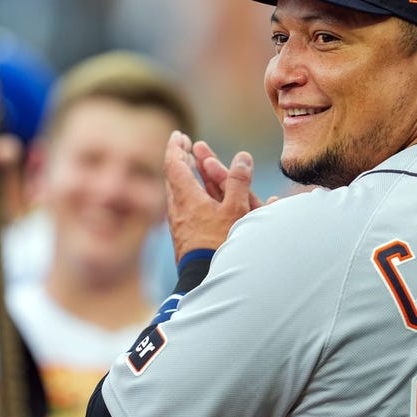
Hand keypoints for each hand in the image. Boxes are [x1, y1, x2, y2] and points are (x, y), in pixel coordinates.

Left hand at [164, 131, 261, 260]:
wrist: (204, 280)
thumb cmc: (220, 244)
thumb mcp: (236, 210)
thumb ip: (239, 182)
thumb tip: (242, 157)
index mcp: (186, 197)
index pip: (175, 164)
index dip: (176, 147)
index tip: (180, 135)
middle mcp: (178, 209)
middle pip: (174, 177)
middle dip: (181, 159)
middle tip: (186, 147)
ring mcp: (178, 224)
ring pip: (179, 194)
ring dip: (186, 177)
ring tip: (192, 168)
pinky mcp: (184, 237)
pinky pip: (185, 208)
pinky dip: (191, 195)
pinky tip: (199, 199)